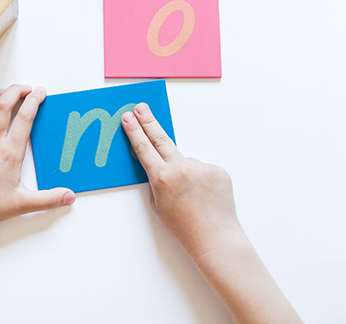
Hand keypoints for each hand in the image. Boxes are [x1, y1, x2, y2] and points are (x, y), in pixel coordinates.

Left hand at [0, 85, 75, 233]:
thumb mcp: (22, 203)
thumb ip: (49, 199)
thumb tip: (69, 197)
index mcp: (10, 152)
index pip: (25, 117)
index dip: (34, 100)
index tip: (40, 93)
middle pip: (4, 104)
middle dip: (16, 90)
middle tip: (25, 88)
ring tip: (3, 91)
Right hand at [121, 103, 242, 260]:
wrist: (215, 238)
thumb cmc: (183, 226)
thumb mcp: (158, 204)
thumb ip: (157, 179)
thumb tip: (162, 163)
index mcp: (162, 178)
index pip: (143, 148)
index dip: (134, 131)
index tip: (127, 117)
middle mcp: (181, 168)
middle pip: (161, 139)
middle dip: (148, 122)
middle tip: (140, 107)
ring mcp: (201, 167)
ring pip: (186, 162)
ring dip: (185, 174)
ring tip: (193, 197)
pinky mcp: (217, 170)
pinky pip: (203, 169)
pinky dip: (201, 179)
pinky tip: (204, 196)